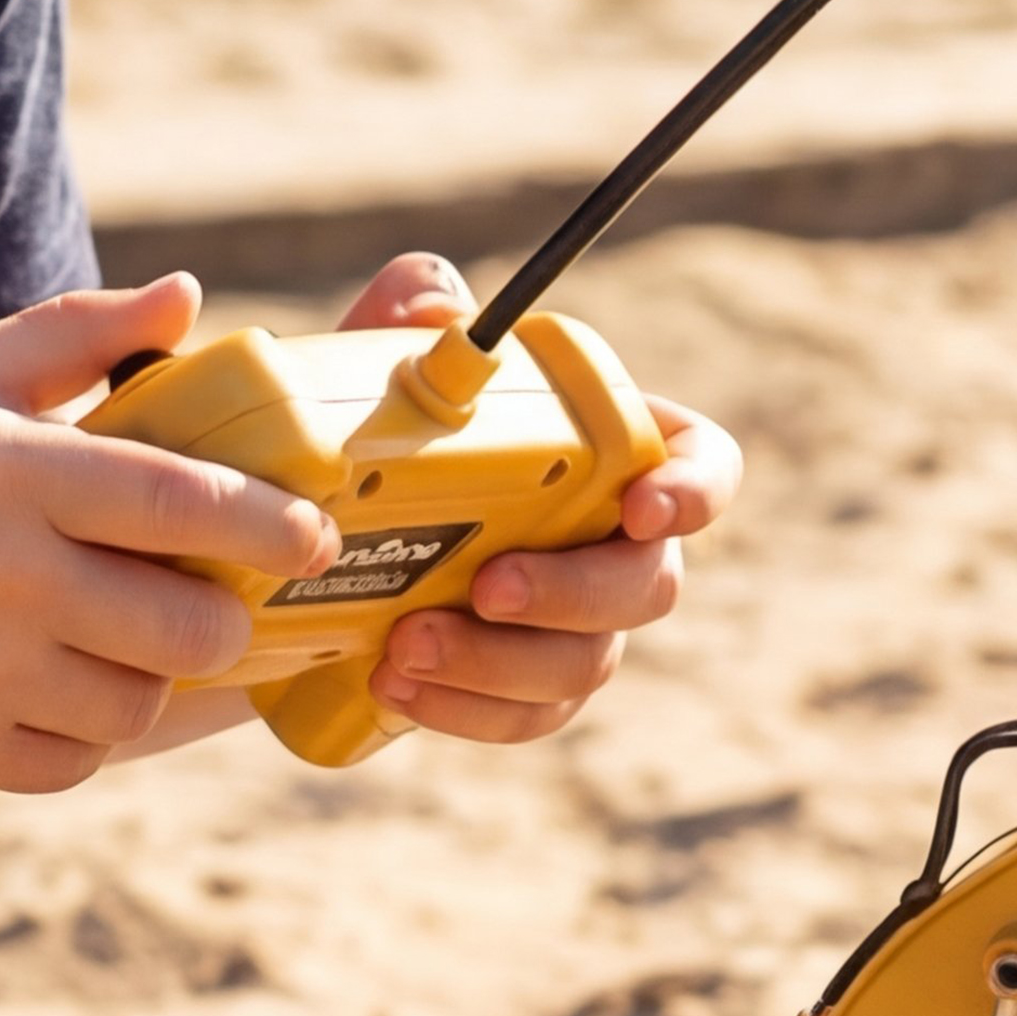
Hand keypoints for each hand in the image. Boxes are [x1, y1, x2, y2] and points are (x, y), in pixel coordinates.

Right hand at [0, 279, 338, 795]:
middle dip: (221, 619)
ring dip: (153, 679)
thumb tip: (189, 299)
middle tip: (209, 601)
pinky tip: (58, 688)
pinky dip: (88, 734)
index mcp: (4, 473)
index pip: (178, 502)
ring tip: (120, 641)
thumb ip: (74, 337)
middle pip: (184, 625)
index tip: (314, 536)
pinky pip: (78, 759)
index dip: (267, 524)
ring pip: (140, 704)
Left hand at [331, 252, 743, 748]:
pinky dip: (465, 710)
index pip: (703, 463)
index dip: (694, 489)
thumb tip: (436, 300)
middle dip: (575, 592)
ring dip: (500, 661)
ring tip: (406, 643)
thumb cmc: (372, 444)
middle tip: (489, 586)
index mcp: (609, 454)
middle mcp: (612, 545)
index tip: (639, 507)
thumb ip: (402, 318)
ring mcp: (577, 627)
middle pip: (650, 584)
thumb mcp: (371, 370)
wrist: (312, 553)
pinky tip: (396, 687)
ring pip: (585, 664)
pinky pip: (526, 715)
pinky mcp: (525, 690)